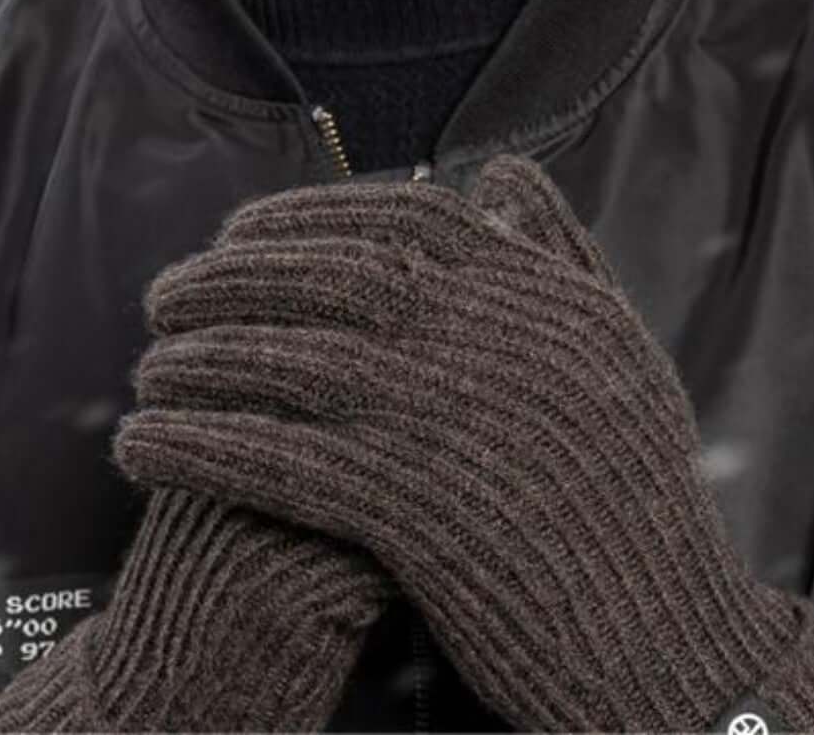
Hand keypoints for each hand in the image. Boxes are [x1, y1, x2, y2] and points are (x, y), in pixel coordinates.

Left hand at [114, 156, 813, 730]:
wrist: (670, 640)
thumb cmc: (641, 497)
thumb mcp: (617, 349)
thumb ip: (557, 252)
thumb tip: (496, 173)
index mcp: (536, 294)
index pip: (402, 218)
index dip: (304, 214)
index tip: (237, 230)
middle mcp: (487, 337)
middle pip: (328, 275)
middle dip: (230, 277)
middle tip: (164, 294)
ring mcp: (447, 417)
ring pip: (291, 358)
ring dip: (198, 356)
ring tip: (142, 368)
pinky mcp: (413, 509)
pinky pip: (278, 457)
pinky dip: (199, 441)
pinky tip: (145, 444)